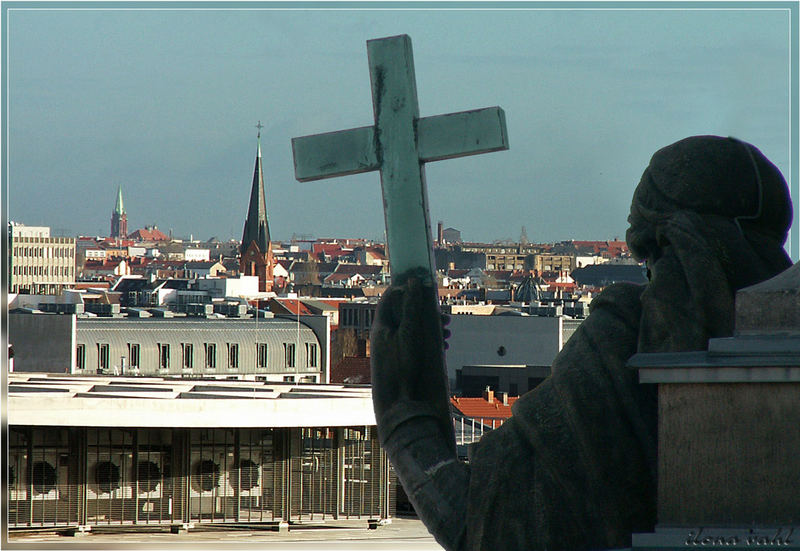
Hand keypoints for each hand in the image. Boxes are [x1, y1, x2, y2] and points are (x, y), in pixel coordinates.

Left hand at [370, 269, 453, 440]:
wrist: (396, 401)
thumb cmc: (399, 366)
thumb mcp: (409, 333)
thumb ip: (411, 307)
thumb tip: (413, 281)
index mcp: (381, 325)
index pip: (390, 298)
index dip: (406, 289)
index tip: (424, 287)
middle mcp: (385, 334)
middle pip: (404, 313)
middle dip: (425, 313)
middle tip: (443, 317)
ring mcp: (393, 347)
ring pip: (413, 329)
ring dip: (430, 328)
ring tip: (446, 333)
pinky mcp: (401, 358)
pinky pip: (415, 343)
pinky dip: (428, 342)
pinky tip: (442, 347)